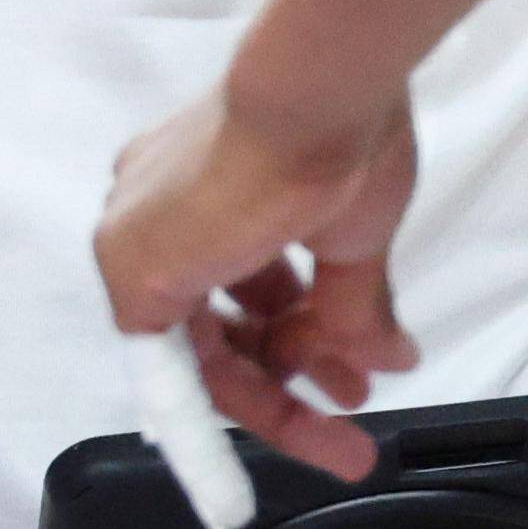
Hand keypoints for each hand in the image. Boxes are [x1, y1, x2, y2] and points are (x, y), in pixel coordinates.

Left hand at [97, 84, 427, 483]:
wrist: (316, 94)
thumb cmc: (336, 135)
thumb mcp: (351, 234)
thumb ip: (353, 304)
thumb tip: (391, 359)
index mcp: (200, 181)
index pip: (231, 280)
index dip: (284, 334)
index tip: (326, 371)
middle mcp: (157, 209)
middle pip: (221, 321)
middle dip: (295, 369)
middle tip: (355, 403)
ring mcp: (140, 239)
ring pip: (211, 342)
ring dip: (284, 386)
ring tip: (352, 416)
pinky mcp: (136, 272)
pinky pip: (180, 366)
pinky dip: (240, 404)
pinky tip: (299, 434)